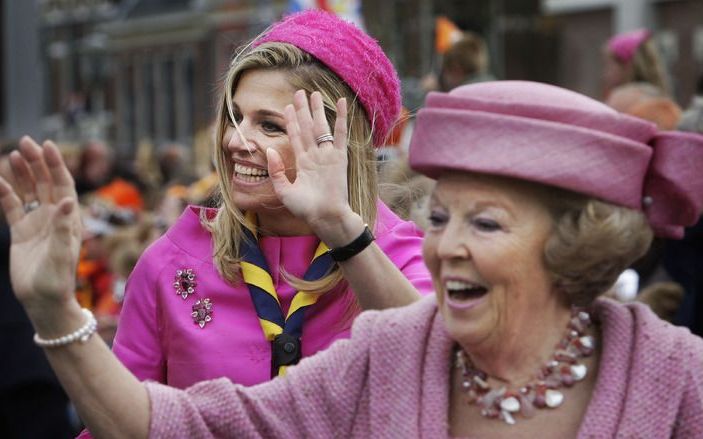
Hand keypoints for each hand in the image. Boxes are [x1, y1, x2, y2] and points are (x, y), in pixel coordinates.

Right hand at [0, 136, 81, 310]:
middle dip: (38, 162)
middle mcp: (54, 217)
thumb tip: (65, 201)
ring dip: (24, 173)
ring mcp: (37, 223)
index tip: (47, 146)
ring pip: (29, 191)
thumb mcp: (61, 253)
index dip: (56, 165)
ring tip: (15, 153)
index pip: (63, 185)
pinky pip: (12, 207)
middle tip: (26, 142)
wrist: (43, 300)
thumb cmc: (57, 279)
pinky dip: (5, 193)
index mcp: (69, 218)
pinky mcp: (21, 232)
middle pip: (46, 183)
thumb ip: (62, 227)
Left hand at [268, 90, 357, 239]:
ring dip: (317, 110)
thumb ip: (276, 171)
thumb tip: (269, 150)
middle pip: (307, 128)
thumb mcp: (284, 191)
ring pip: (321, 127)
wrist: (325, 217)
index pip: (295, 137)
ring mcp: (327, 155)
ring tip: (314, 94)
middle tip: (299, 93)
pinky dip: (341, 117)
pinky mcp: (339, 157)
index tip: (287, 107)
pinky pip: (340, 133)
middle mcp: (315, 156)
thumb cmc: (306, 209)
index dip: (291, 122)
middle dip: (302, 110)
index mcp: (303, 164)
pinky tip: (341, 102)